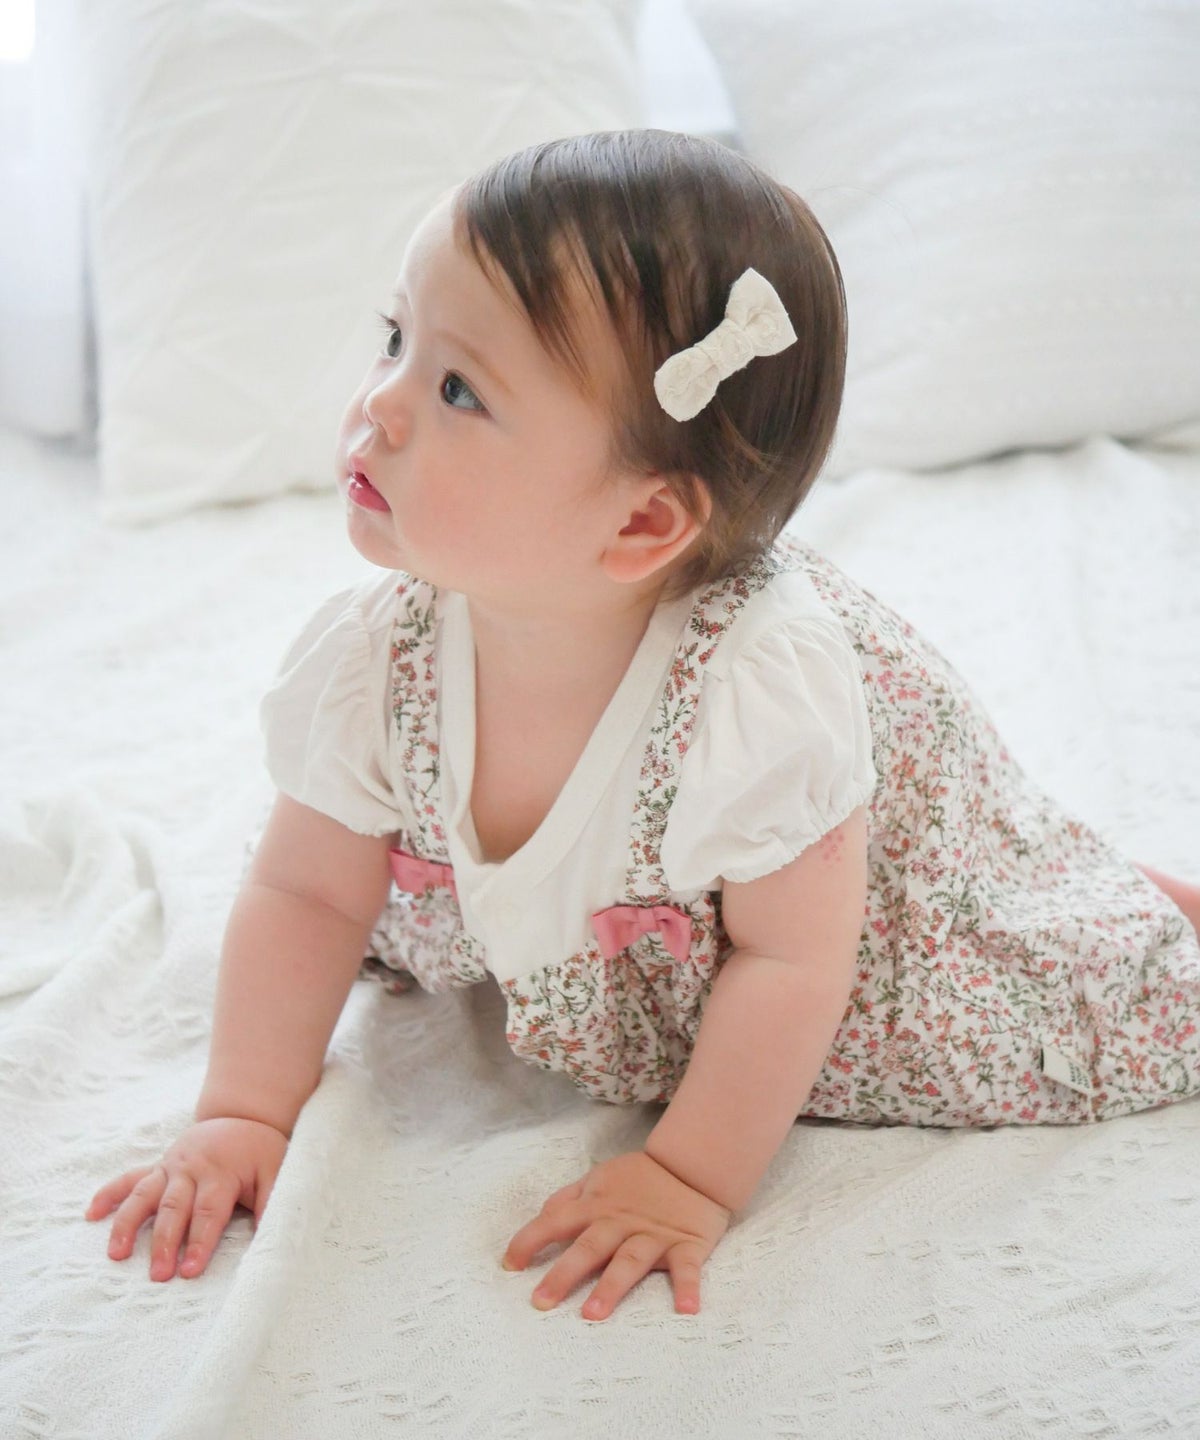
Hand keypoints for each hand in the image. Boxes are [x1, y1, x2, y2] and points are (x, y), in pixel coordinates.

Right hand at [84, 1116, 288, 1280]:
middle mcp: (190, 1169)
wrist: (241, 1116)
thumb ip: (272, 1202)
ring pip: (144, 1195)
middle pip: (174, 1209)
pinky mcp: (157, 1166)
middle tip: (158, 1275)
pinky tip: (91, 1214)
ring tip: (116, 1254)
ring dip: (128, 1224)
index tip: (190, 1271)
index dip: (200, 1242)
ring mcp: (170, 1167)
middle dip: (164, 1243)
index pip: (209, 1211)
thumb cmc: (260, 1150)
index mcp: (221, 1172)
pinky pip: (129, 1179)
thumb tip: (270, 1236)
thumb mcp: (277, 1169)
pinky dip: (109, 1194)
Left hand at [501, 1149, 732, 1320]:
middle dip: (564, 1274)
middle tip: (541, 1302)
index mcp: (598, 1205)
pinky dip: (689, 1288)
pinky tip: (687, 1311)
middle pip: (589, 1247)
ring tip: (593, 1314)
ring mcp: (654, 1234)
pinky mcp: (687, 1245)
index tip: (509, 1266)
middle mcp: (622, 1221)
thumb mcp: (600, 1178)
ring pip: (630, 1260)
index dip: (531, 1241)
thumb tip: (541, 1218)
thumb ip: (568, 1199)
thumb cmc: (641, 1177)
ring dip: (612, 1286)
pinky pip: (688, 1269)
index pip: (556, 1222)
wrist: (693, 1163)